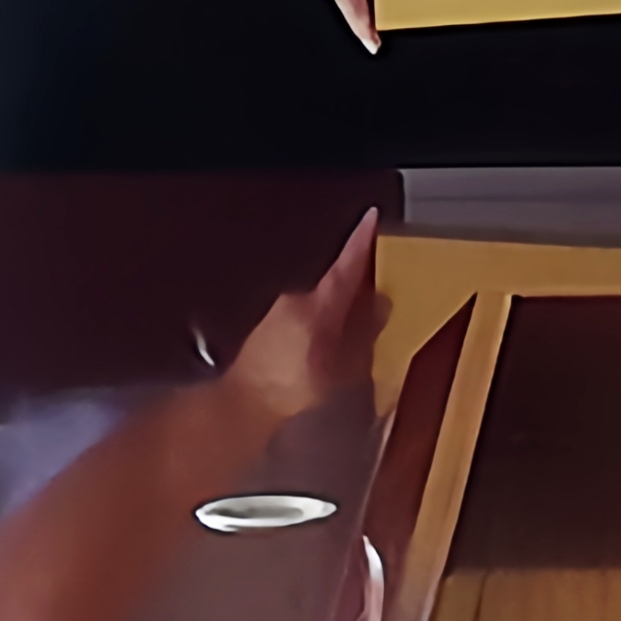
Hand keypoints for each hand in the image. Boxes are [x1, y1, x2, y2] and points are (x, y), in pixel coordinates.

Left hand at [222, 209, 385, 421]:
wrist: (240, 405)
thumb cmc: (288, 387)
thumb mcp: (339, 365)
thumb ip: (362, 333)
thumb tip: (379, 306)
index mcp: (317, 305)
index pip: (345, 265)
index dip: (362, 241)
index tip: (371, 215)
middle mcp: (295, 301)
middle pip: (335, 285)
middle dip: (357, 290)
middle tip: (380, 300)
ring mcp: (279, 313)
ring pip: (320, 304)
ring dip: (338, 313)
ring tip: (355, 339)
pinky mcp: (268, 329)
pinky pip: (305, 318)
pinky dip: (321, 326)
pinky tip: (326, 352)